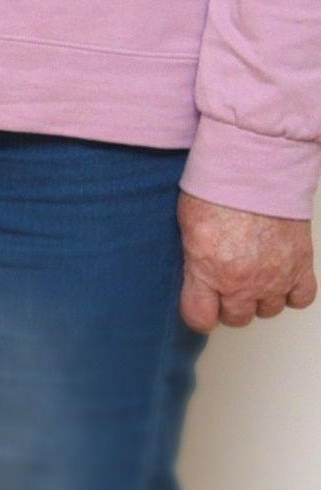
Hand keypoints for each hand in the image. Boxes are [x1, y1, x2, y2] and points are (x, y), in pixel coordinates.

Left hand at [179, 194, 316, 334]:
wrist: (254, 171)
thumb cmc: (216, 190)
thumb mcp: (187, 228)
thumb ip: (194, 260)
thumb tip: (196, 275)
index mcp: (207, 272)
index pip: (200, 318)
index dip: (199, 314)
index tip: (199, 305)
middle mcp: (242, 282)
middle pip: (237, 318)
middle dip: (229, 305)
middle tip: (226, 285)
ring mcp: (275, 277)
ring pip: (268, 310)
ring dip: (260, 298)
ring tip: (253, 276)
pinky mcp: (302, 266)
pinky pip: (300, 299)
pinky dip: (292, 292)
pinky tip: (281, 278)